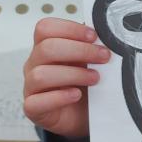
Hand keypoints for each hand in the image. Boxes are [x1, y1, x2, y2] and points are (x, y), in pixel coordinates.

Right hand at [22, 18, 109, 137]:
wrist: (86, 114)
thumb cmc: (86, 82)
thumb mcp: (91, 60)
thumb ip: (93, 45)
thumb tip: (109, 33)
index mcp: (46, 47)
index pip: (45, 28)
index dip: (69, 28)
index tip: (94, 36)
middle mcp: (35, 64)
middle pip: (46, 49)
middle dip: (80, 51)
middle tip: (104, 57)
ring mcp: (32, 87)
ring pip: (41, 75)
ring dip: (73, 74)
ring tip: (95, 78)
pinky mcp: (34, 109)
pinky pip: (36, 102)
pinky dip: (59, 98)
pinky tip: (76, 95)